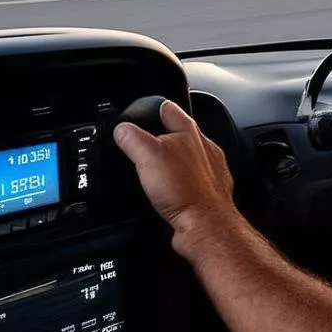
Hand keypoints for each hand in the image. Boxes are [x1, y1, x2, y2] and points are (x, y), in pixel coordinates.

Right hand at [113, 100, 236, 239]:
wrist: (205, 224)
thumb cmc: (185, 190)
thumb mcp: (149, 157)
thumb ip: (134, 139)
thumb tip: (122, 128)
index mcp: (190, 133)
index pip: (170, 110)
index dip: (154, 107)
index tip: (145, 109)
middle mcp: (204, 148)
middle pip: (182, 133)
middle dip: (165, 135)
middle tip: (149, 139)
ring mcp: (210, 170)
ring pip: (189, 156)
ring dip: (174, 159)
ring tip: (158, 165)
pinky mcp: (209, 190)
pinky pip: (193, 179)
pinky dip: (181, 181)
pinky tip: (172, 189)